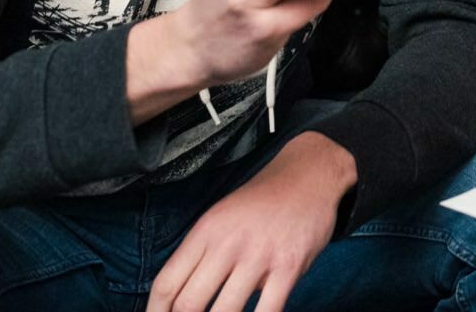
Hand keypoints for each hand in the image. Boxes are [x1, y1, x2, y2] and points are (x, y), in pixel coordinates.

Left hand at [146, 132, 353, 311]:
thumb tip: (180, 302)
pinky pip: (268, 311)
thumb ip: (200, 255)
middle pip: (189, 304)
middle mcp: (227, 243)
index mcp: (205, 231)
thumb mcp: (220, 217)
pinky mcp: (289, 266)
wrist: (309, 176)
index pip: (166, 284)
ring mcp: (259, 255)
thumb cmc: (261, 203)